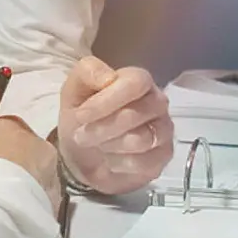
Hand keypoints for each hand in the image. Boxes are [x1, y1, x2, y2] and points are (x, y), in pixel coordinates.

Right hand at [0, 117, 62, 210]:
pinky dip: (28, 207)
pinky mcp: (57, 200)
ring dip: (21, 187)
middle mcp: (38, 143)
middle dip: (8, 166)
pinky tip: (10, 219)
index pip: (0, 129)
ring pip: (35, 176)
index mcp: (10, 126)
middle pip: (22, 151)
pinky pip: (40, 200)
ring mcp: (51, 172)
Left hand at [57, 56, 174, 194]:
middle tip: (80, 135)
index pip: (135, 83)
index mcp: (138, 80)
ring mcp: (164, 130)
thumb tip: (109, 77)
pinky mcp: (163, 156)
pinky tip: (111, 160)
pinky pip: (144, 163)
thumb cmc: (82, 117)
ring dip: (109, 146)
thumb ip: (88, 72)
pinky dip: (120, 164)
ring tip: (97, 145)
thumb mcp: (74, 89)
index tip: (81, 116)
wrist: (82, 155)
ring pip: (140, 140)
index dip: (107, 101)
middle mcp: (157, 102)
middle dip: (101, 128)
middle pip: (135, 114)